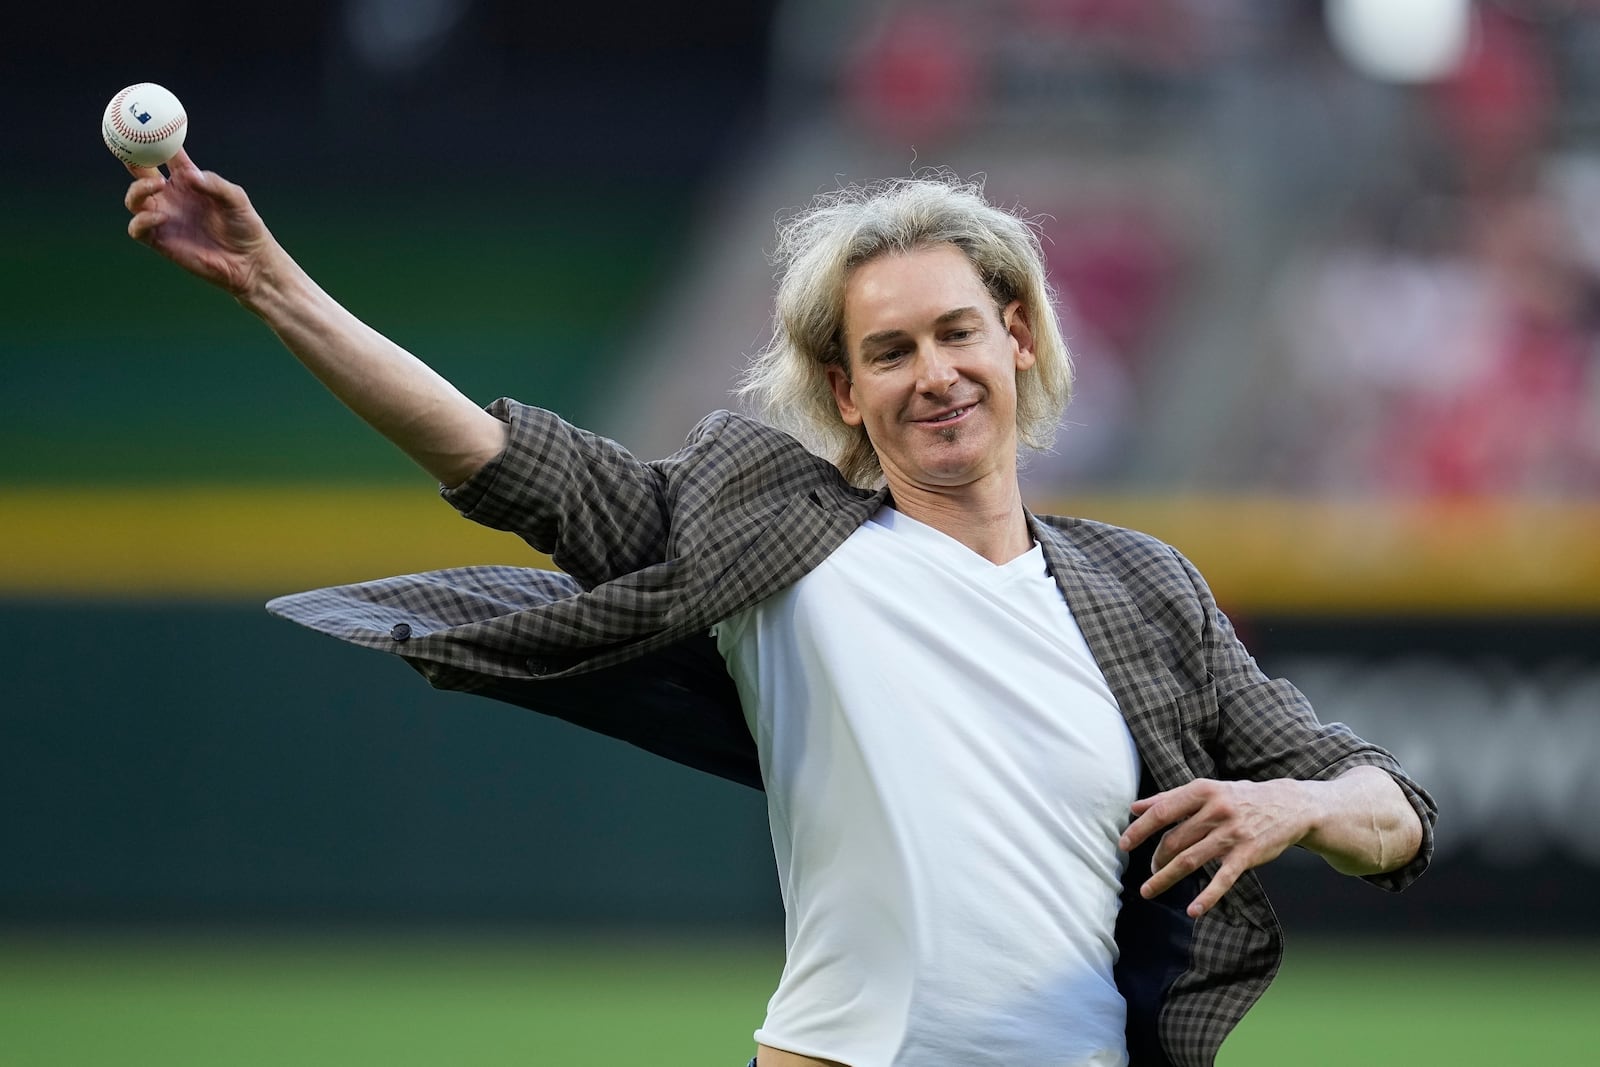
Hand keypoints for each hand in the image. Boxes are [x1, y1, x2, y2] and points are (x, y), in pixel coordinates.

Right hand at [123, 148, 274, 297]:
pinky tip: (159, 216)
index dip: (153, 138)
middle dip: (131, 157)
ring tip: (158, 185)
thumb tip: (189, 176)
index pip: (164, 154)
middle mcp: (171, 197)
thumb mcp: (236, 199)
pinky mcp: (161, 241)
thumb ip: (214, 184)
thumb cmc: (245, 226)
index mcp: (187, 181)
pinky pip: (137, 228)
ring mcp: (164, 218)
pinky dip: (142, 220)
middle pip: (140, 172)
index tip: (145, 121)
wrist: (249, 261)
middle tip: (134, 149)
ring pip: (134, 199)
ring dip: (138, 189)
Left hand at [1119, 778, 1313, 918]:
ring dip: (1165, 878)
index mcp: (1203, 792)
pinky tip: (1193, 911)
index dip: (1140, 829)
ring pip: (1189, 860)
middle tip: (1150, 870)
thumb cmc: (1241, 798)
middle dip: (1156, 859)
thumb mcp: (1208, 790)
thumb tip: (1134, 807)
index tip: (1123, 844)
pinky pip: (1222, 879)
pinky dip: (1207, 897)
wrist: (1290, 806)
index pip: (1162, 811)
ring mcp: (1232, 834)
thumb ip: (1170, 798)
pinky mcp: (1247, 855)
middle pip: (1173, 840)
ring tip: (1149, 890)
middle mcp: (1215, 811)